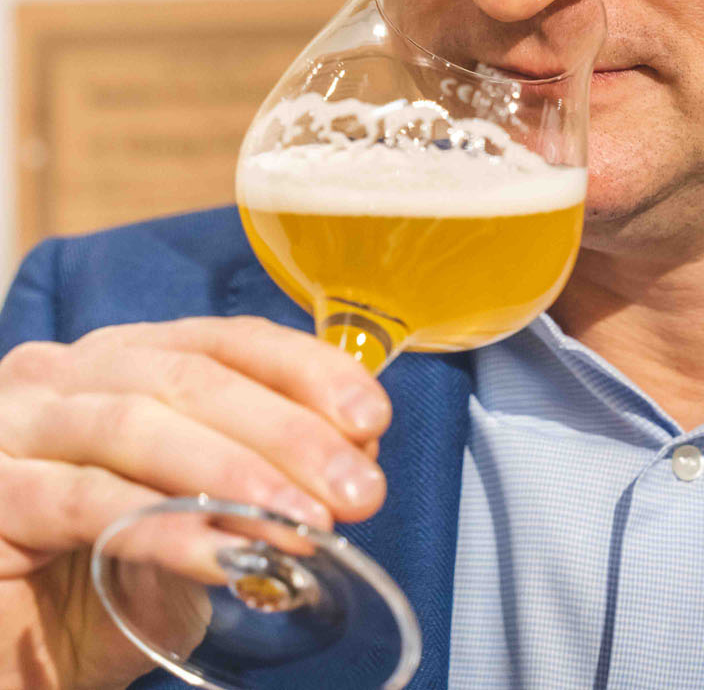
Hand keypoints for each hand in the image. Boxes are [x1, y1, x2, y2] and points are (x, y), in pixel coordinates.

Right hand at [0, 316, 390, 689]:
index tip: (372, 418)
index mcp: (120, 359)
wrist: (7, 665)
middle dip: (287, 431)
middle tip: (357, 490)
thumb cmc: (97, 585)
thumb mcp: (192, 517)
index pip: (225, 341)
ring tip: (305, 524)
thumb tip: (354, 460)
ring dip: (235, 474)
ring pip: (140, 426)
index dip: (304, 371)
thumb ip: (254, 478)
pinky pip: (87, 502)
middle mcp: (63, 374)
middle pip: (191, 378)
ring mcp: (17, 428)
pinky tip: (227, 558)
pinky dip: (166, 525)